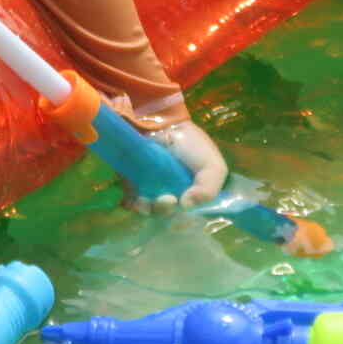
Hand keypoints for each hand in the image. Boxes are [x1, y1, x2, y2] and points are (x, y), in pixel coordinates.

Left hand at [120, 93, 228, 209]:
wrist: (164, 123)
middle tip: (168, 200)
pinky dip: (133, 204)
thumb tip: (185, 206)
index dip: (185, 220)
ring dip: (149, 209)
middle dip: (166, 212)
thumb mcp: (212, 166)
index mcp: (190, 196)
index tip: (184, 212)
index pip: (187, 218)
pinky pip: (130, 202)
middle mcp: (171, 196)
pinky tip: (137, 197)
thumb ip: (208, 190)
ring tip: (152, 198)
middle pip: (166, 216)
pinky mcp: (132, 184)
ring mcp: (150, 191)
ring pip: (148, 211)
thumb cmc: (191, 145)